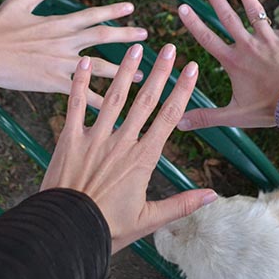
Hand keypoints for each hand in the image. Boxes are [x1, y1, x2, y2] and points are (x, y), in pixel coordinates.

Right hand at [0, 0, 146, 105]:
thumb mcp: (19, 3)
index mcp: (58, 23)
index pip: (91, 14)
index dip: (112, 11)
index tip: (131, 7)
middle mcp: (64, 41)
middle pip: (102, 36)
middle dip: (126, 36)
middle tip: (146, 37)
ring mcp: (60, 63)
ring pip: (99, 67)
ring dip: (121, 71)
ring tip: (140, 75)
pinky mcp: (52, 82)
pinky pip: (81, 93)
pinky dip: (98, 101)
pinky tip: (113, 108)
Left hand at [40, 44, 216, 252]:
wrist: (66, 231)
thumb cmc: (107, 228)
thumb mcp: (149, 221)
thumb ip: (181, 205)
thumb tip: (212, 196)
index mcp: (142, 160)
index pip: (168, 118)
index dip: (182, 90)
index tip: (191, 69)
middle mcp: (121, 143)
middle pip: (145, 100)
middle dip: (160, 72)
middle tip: (170, 48)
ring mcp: (94, 138)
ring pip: (114, 97)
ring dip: (126, 71)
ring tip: (136, 47)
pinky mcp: (69, 139)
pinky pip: (75, 105)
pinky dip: (78, 82)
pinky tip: (83, 62)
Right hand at [176, 0, 278, 129]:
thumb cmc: (268, 109)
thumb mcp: (234, 115)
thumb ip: (206, 117)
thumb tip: (178, 123)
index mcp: (234, 62)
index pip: (208, 39)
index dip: (193, 23)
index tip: (182, 7)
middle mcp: (249, 45)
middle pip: (229, 18)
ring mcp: (271, 39)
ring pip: (256, 10)